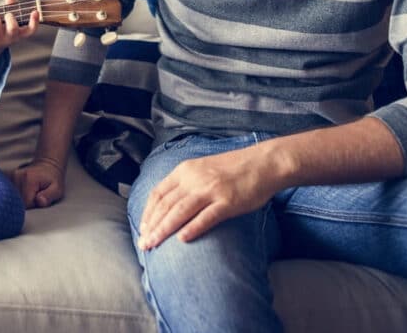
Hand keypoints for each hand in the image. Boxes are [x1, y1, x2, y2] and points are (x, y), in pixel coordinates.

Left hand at [0, 0, 38, 76]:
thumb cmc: (0, 29)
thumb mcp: (7, 19)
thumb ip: (10, 7)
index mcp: (20, 33)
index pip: (31, 30)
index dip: (35, 22)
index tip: (35, 11)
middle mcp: (12, 38)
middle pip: (14, 30)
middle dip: (11, 19)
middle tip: (7, 14)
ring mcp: (1, 41)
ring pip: (1, 32)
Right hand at [12, 157, 64, 207]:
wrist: (47, 166)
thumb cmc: (53, 179)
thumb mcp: (57, 189)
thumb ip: (49, 196)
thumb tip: (40, 201)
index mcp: (29, 179)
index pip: (26, 203)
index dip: (33, 205)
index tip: (39, 198)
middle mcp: (17, 176)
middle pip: (18, 200)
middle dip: (27, 202)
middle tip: (36, 195)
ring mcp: (12, 176)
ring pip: (13, 197)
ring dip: (21, 198)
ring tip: (31, 191)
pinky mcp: (9, 177)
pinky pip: (10, 192)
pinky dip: (16, 194)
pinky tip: (24, 190)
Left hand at [137, 146, 278, 250]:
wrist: (263, 163)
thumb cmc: (234, 169)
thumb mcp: (202, 169)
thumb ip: (185, 183)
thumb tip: (169, 205)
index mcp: (185, 170)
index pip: (158, 193)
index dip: (148, 213)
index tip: (142, 229)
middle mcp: (194, 179)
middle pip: (166, 205)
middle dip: (151, 226)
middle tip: (143, 244)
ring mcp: (211, 190)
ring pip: (180, 211)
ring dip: (164, 230)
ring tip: (153, 244)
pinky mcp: (228, 201)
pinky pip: (206, 217)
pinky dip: (192, 228)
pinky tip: (182, 240)